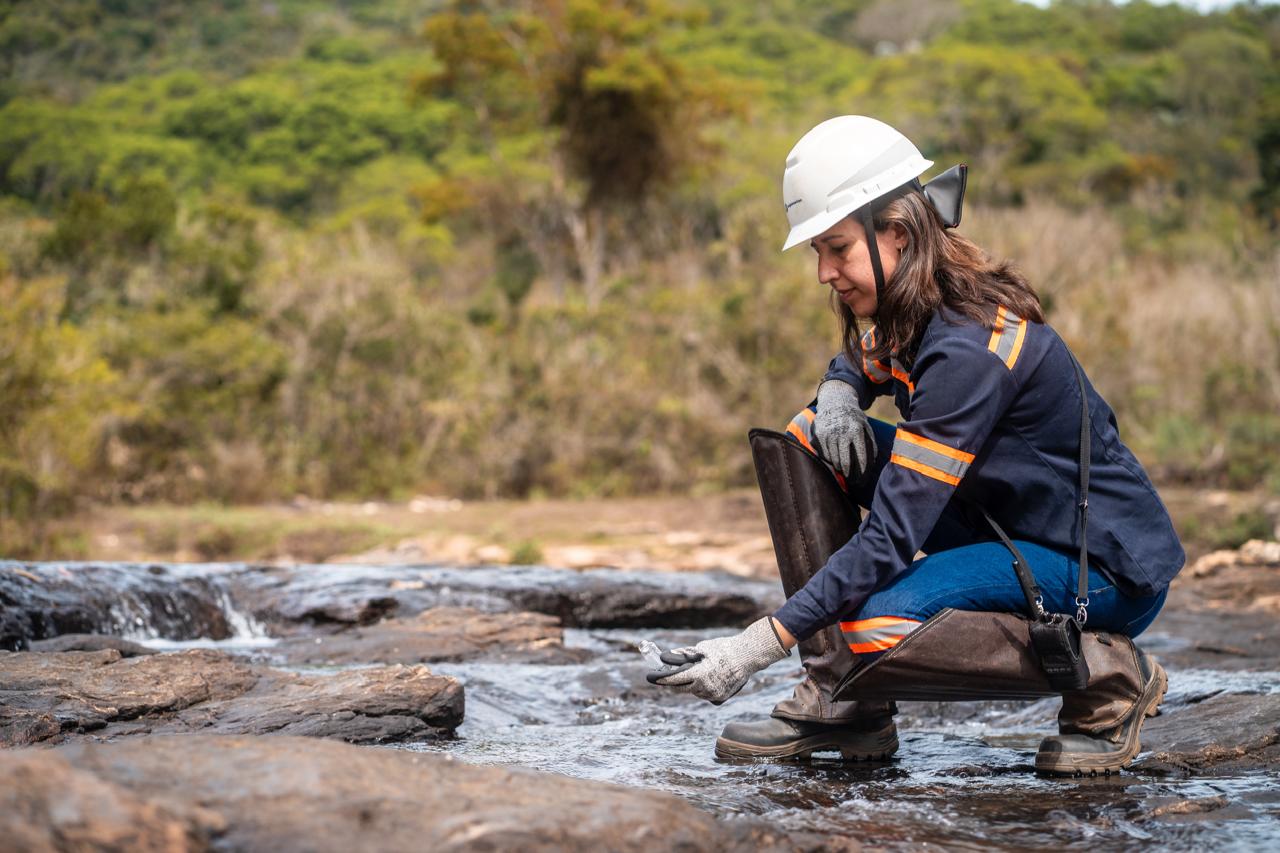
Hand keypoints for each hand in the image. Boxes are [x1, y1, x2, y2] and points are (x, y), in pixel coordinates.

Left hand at [649, 617, 789, 703]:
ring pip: (693, 692)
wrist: (748, 657)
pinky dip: (701, 687)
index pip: (675, 680)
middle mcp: (705, 688)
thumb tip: (668, 657)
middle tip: (667, 675)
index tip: (651, 678)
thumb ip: (684, 655)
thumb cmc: (724, 649)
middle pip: (681, 688)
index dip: (661, 679)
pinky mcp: (720, 698)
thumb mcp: (702, 648)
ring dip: (689, 684)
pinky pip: (704, 694)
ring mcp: (713, 695)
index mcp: (699, 674)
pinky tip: (708, 677)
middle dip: (674, 682)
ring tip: (695, 672)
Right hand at [813, 379, 876, 478]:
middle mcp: (841, 432)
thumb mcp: (866, 425)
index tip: (862, 476)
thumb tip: (874, 459)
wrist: (835, 402)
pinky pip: (824, 454)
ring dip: (838, 466)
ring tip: (842, 468)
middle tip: (851, 478)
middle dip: (848, 472)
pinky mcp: (818, 434)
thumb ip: (871, 441)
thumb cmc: (853, 417)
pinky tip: (833, 457)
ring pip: (833, 459)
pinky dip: (829, 458)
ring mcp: (828, 433)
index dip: (862, 468)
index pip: (860, 454)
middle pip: (844, 460)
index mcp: (856, 430)